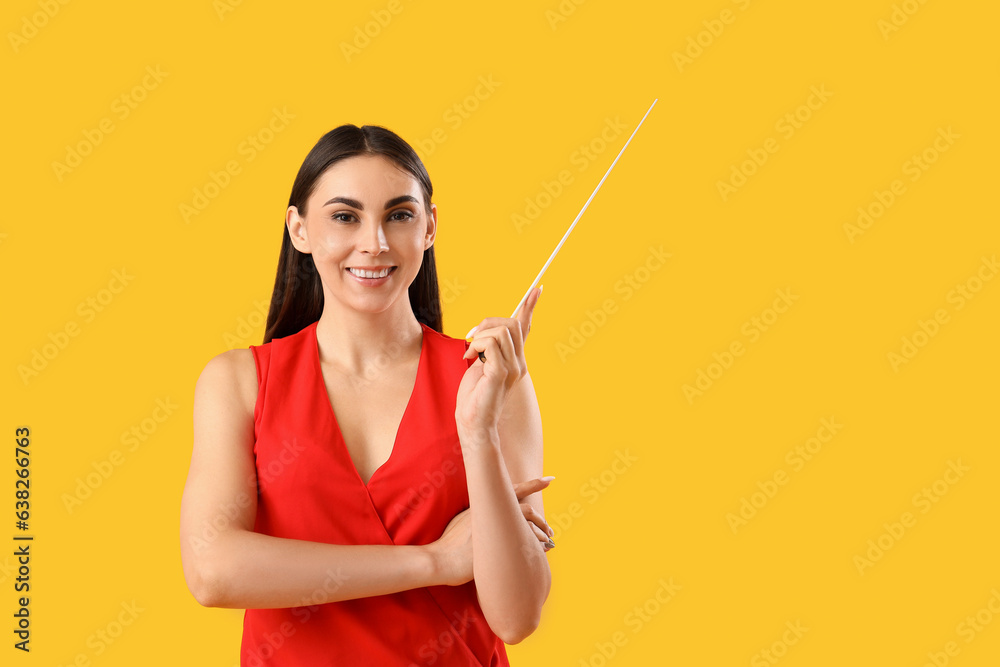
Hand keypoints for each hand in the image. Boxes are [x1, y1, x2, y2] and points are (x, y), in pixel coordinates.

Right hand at [428, 476, 554, 585]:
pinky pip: (526, 541)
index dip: (533, 484)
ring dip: (541, 534)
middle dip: (542, 519)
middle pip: (526, 508)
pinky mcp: (500, 544)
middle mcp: (492, 512)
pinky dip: (536, 546)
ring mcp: (496, 528)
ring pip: (528, 526)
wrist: (440, 559)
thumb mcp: (462, 523)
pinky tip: (542, 552)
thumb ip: (477, 519)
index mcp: (485, 505)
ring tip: (548, 543)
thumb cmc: (448, 545)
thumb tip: (486, 522)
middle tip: (551, 530)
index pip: (513, 489)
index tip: (550, 479)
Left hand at [457, 287, 541, 433]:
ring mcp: (513, 368)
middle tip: (471, 338)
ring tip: (470, 354)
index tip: (537, 289)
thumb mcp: (480, 366)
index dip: (529, 307)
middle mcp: (519, 363)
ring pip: (500, 330)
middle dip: (487, 323)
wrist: (474, 424)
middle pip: (510, 323)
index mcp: (515, 359)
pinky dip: (476, 345)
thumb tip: (483, 331)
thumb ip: (487, 349)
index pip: (524, 328)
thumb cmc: (474, 397)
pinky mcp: (501, 373)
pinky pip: (490, 343)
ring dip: (479, 336)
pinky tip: (470, 358)